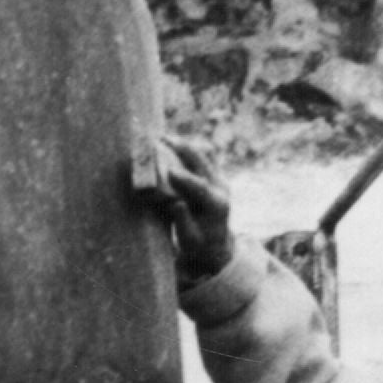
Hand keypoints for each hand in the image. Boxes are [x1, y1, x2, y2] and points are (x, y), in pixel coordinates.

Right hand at [151, 139, 233, 286]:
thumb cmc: (198, 245)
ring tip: (163, 137)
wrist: (214, 244)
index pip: (201, 188)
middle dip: (183, 149)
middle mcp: (221, 188)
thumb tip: (175, 204)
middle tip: (161, 139)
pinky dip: (186, 149)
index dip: (185, 179)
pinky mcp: (214, 174)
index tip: (169, 170)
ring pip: (203, 154)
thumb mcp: (189, 240)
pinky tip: (170, 143)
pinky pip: (201, 156)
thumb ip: (183, 221)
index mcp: (217, 205)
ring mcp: (219, 178)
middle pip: (204, 162)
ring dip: (183, 145)